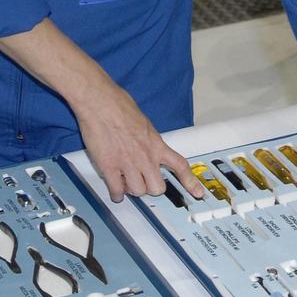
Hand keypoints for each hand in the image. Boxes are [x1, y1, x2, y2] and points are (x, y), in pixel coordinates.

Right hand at [75, 80, 203, 202]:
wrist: (100, 102)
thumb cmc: (118, 104)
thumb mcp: (143, 121)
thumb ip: (147, 137)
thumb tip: (145, 142)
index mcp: (156, 144)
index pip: (180, 166)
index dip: (190, 182)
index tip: (197, 192)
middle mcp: (145, 157)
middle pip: (157, 188)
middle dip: (150, 186)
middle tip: (142, 179)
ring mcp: (128, 164)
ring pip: (138, 191)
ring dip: (131, 188)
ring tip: (125, 180)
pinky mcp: (110, 167)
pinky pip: (117, 190)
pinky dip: (116, 194)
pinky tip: (115, 191)